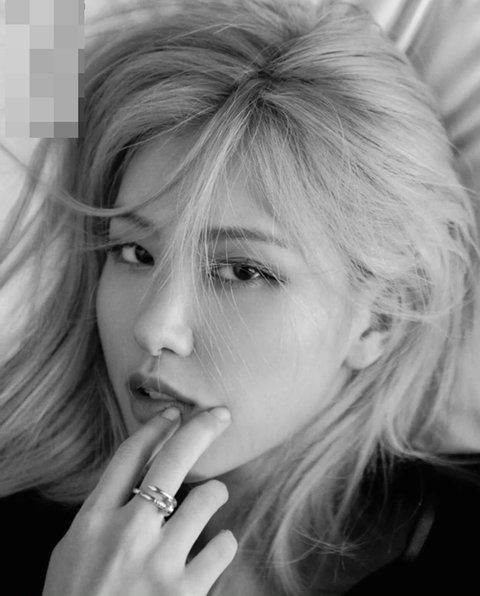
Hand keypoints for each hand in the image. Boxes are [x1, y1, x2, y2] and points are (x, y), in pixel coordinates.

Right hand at [42, 407, 236, 595]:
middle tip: (220, 415)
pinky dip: (222, 543)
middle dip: (201, 429)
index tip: (174, 413)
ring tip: (209, 502)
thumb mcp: (72, 551)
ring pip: (208, 497)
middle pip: (172, 461)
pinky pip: (224, 546)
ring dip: (214, 495)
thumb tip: (135, 479)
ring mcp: (159, 562)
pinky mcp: (187, 592)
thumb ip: (102, 513)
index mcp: (94, 520)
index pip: (129, 456)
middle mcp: (127, 533)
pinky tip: (212, 549)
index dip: (156, 427)